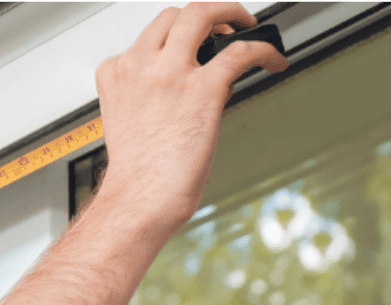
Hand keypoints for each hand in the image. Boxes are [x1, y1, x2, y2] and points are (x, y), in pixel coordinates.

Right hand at [95, 3, 286, 225]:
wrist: (139, 200)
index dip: (174, 39)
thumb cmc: (137, 175)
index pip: (146, 38)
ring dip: (229, 13)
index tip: (192, 47)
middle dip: (202, 15)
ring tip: (246, 26)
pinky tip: (272, 60)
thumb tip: (194, 87)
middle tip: (222, 26)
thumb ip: (150, 97)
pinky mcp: (203, 89)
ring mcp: (171, 74)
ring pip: (201, 14)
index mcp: (117, 75)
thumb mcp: (129, 122)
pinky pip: (241, 52)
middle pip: (173, 15)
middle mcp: (141, 67)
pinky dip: (264, 49)